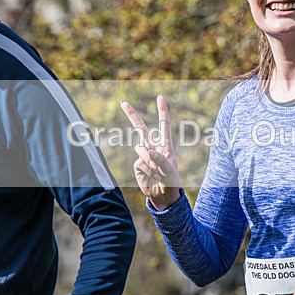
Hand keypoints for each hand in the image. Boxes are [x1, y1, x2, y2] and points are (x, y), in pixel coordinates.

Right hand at [120, 95, 180, 209]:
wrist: (162, 196)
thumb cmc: (171, 183)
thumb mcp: (170, 172)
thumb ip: (161, 161)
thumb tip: (148, 151)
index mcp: (165, 146)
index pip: (163, 125)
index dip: (162, 111)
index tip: (160, 97)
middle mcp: (154, 148)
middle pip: (141, 128)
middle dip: (132, 115)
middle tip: (123, 102)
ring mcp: (144, 156)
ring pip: (140, 149)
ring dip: (148, 159)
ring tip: (156, 171)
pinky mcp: (137, 165)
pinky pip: (138, 162)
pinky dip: (144, 169)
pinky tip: (150, 176)